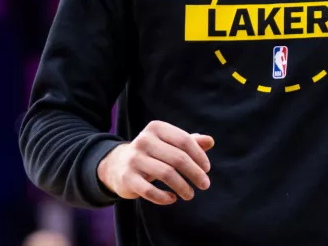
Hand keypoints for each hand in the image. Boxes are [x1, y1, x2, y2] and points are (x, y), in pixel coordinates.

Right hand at [97, 120, 214, 205]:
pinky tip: (172, 199)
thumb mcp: (170, 144)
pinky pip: (150, 191)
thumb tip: (210, 141)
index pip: (184, 141)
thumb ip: (191, 142)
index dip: (199, 156)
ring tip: (190, 195)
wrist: (117, 165)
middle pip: (178, 158)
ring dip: (183, 187)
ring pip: (166, 174)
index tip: (207, 169)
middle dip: (195, 173)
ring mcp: (133, 159)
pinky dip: (164, 197)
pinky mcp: (127, 178)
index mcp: (156, 128)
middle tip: (205, 185)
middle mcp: (143, 140)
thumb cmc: (153, 153)